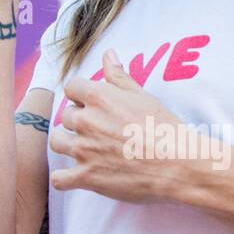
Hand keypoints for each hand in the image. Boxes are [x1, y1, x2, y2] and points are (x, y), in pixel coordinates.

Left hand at [49, 51, 188, 201]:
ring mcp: (83, 150)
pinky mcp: (86, 177)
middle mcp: (86, 121)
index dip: (81, 96)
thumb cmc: (165, 128)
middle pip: (65, 115)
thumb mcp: (143, 96)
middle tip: (98, 131)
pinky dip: (64, 178)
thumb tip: (108, 54)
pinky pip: (58, 179)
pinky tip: (74, 176)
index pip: (71, 87)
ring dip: (66, 144)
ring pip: (56, 142)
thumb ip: (120, 76)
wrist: (177, 164)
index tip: (92, 105)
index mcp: (98, 97)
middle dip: (78, 121)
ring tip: (83, 149)